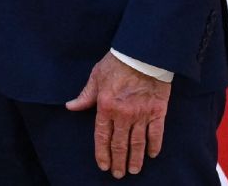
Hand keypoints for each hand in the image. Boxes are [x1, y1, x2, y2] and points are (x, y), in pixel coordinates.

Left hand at [64, 53, 170, 177]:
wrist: (142, 53)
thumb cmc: (117, 62)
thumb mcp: (96, 76)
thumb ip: (85, 96)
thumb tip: (70, 106)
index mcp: (106, 106)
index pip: (102, 136)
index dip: (102, 153)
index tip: (103, 165)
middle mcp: (123, 114)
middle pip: (120, 144)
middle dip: (118, 161)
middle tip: (118, 174)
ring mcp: (141, 114)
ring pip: (137, 143)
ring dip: (135, 159)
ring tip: (133, 170)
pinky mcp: (157, 111)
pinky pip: (156, 133)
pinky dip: (154, 145)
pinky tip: (152, 155)